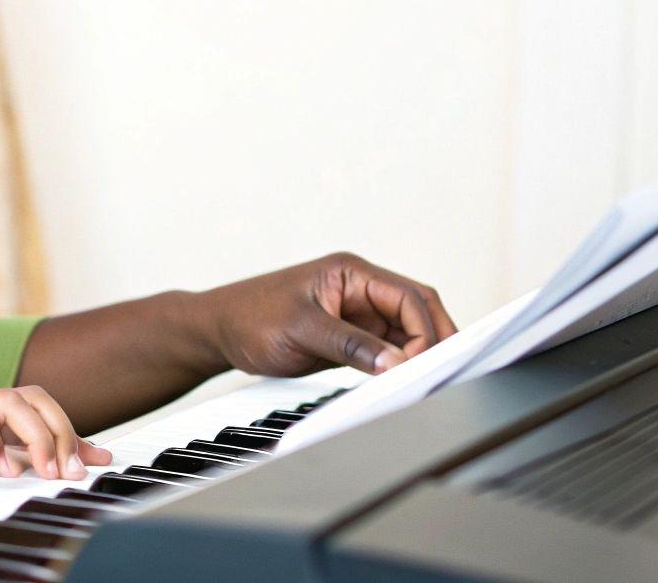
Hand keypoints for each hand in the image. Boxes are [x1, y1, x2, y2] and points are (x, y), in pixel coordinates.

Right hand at [0, 386, 112, 499]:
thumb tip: (34, 467)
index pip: (37, 412)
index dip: (72, 433)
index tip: (102, 458)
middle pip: (33, 397)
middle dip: (62, 430)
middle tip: (73, 470)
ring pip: (11, 401)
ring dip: (38, 436)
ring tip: (48, 471)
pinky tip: (3, 470)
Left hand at [195, 252, 456, 376]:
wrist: (217, 331)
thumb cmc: (248, 318)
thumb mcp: (301, 330)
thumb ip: (350, 344)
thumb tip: (396, 362)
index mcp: (350, 273)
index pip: (407, 297)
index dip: (423, 330)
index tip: (420, 363)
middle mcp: (359, 290)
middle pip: (416, 311)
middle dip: (433, 340)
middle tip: (440, 375)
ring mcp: (356, 314)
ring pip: (405, 332)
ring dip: (416, 355)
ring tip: (421, 384)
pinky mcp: (350, 338)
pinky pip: (385, 350)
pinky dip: (397, 366)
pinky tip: (400, 384)